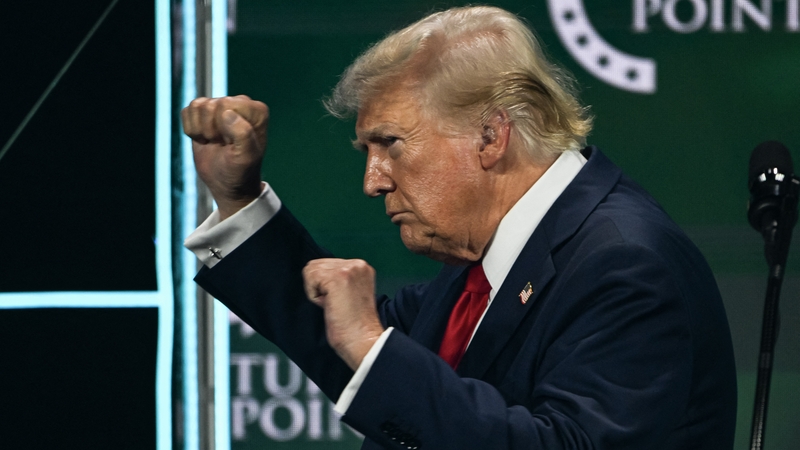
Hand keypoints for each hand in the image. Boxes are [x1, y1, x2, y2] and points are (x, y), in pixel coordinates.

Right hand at [181, 95, 268, 219]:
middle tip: (223, 144)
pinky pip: (186, 111)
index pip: (226, 104)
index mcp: (256, 111)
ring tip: (215, 141)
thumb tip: (227, 113)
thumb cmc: (240, 171)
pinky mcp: (204, 113)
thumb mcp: (246, 157)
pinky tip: (205, 139)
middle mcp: (240, 103)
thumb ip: (243, 133)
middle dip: (211, 129)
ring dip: (201, 130)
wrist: (226, 183)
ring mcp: (221, 107)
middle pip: (210, 105)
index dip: (224, 127)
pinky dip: (191, 129)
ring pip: (197, 105)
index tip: (232, 143)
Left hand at [303, 258, 385, 369]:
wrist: (363, 341)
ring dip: (316, 291)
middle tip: (336, 304)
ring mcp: (348, 269)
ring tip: (334, 305)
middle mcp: (357, 264)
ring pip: (311, 270)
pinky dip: (313, 296)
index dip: (325, 286)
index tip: (340, 301)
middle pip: (316, 264)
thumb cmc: (354, 325)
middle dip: (320, 286)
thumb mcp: (351, 293)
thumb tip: (315, 275)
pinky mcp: (337, 277)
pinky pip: (310, 278)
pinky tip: (329, 306)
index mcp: (362, 267)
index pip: (327, 264)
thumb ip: (339, 280)